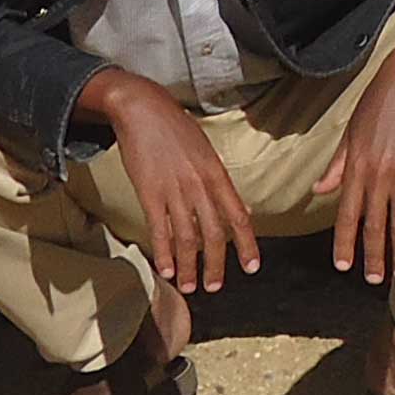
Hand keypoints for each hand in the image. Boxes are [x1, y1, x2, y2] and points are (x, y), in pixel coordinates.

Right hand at [92, 72, 260, 293]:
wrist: (142, 108)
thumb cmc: (176, 129)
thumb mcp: (207, 152)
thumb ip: (223, 184)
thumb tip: (244, 209)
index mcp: (216, 174)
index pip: (238, 216)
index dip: (246, 244)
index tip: (252, 267)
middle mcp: (199, 184)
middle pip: (214, 233)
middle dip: (216, 264)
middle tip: (215, 286)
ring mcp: (174, 189)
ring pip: (187, 237)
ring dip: (189, 266)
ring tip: (189, 286)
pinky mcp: (149, 192)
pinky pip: (160, 229)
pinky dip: (164, 252)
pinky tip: (165, 269)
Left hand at [313, 19, 394, 282]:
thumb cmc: (376, 104)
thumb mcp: (350, 134)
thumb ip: (336, 167)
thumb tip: (318, 191)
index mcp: (356, 167)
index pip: (347, 214)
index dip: (345, 242)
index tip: (343, 265)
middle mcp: (377, 175)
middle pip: (374, 224)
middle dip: (374, 255)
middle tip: (374, 280)